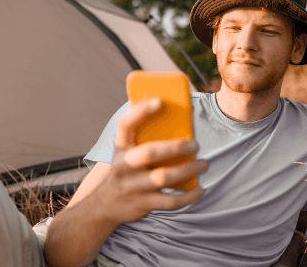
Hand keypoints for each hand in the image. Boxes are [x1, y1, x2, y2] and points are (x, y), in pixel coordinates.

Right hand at [95, 98, 206, 224]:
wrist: (104, 205)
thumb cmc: (123, 170)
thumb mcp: (123, 153)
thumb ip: (138, 137)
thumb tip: (165, 112)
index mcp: (120, 148)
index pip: (125, 123)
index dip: (141, 110)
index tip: (160, 101)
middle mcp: (123, 166)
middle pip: (149, 152)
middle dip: (176, 147)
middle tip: (195, 144)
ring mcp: (132, 186)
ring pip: (163, 177)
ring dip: (187, 169)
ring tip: (202, 164)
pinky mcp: (142, 204)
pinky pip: (170, 200)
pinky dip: (188, 196)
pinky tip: (200, 189)